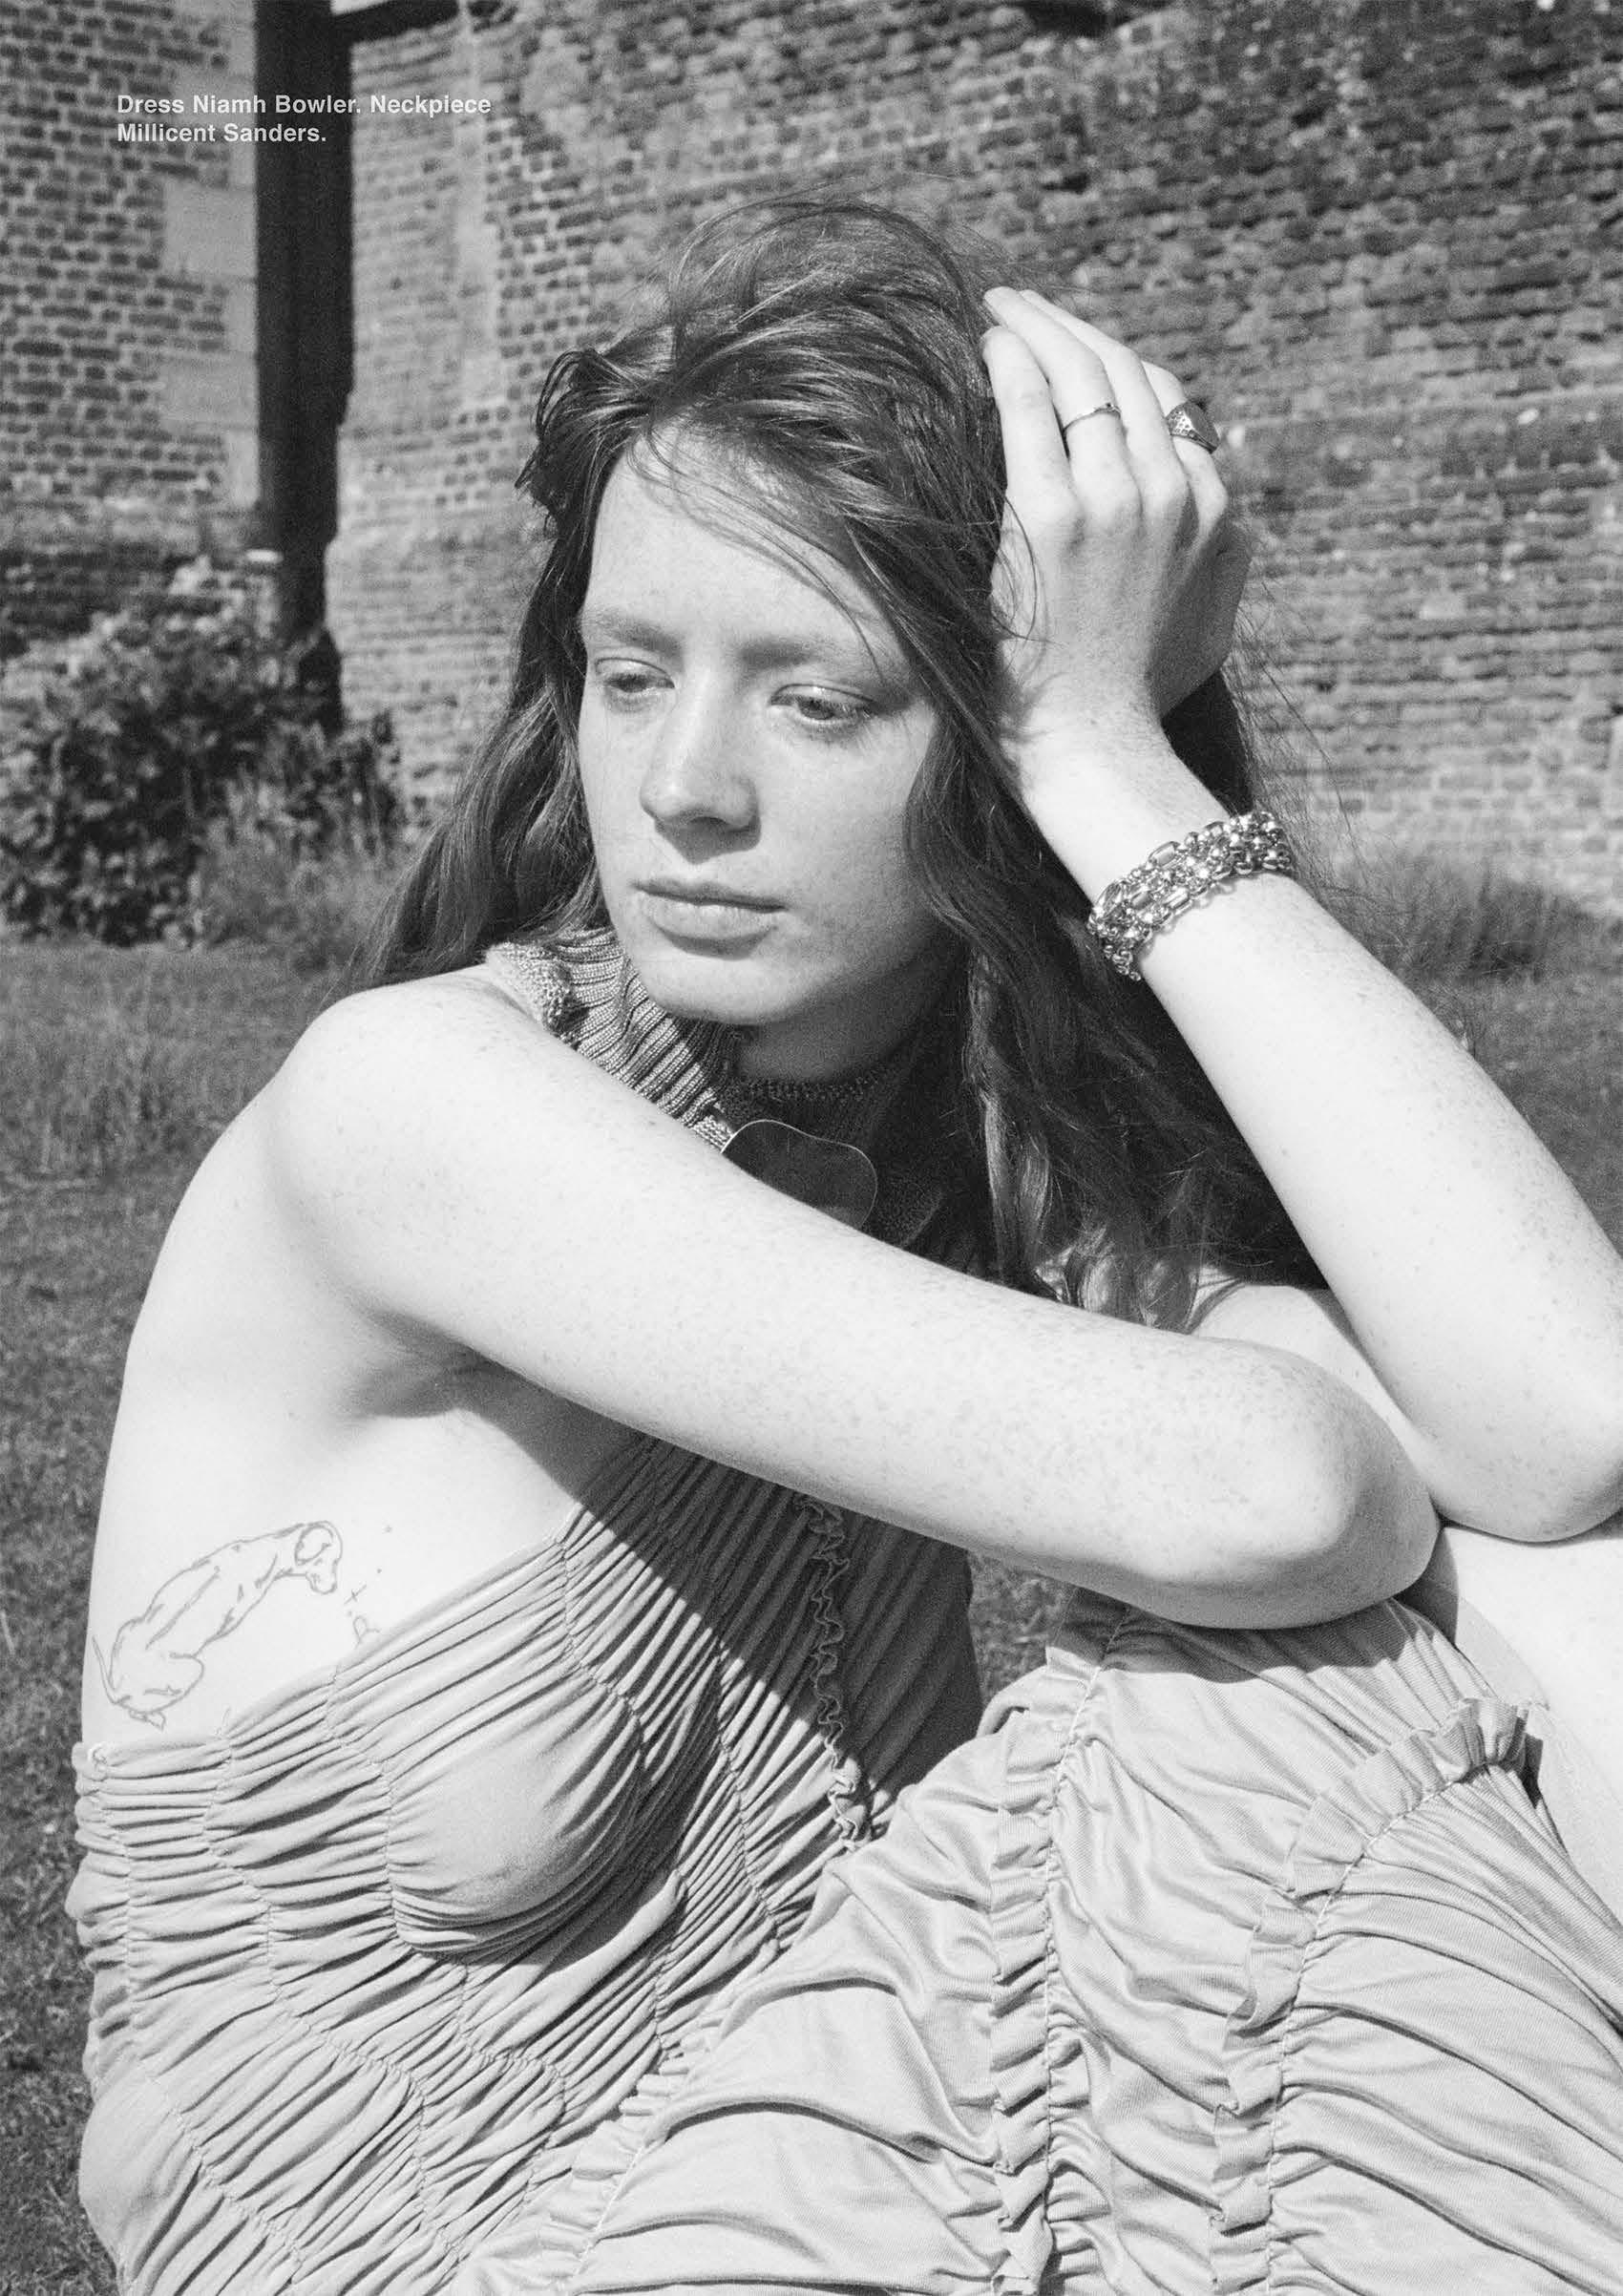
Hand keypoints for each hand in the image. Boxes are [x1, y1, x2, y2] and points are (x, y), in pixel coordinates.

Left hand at [981, 290, 1250, 807]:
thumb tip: (1233, 526)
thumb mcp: (1208, 622)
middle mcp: (1172, 489)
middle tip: (1024, 305)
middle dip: (1070, 327)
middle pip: (1123, 372)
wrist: (1096, 741)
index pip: (1166, 399)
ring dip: (1036, 327)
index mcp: (1212, 507)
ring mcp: (1112, 498)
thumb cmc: (1138, 695)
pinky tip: (989, 340)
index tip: (1073, 345)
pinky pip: (1029, 407)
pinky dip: (1010, 360)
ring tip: (1000, 309)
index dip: (1114, 360)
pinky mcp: (1051, 516)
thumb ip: (1224, 562)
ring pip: (1079, 376)